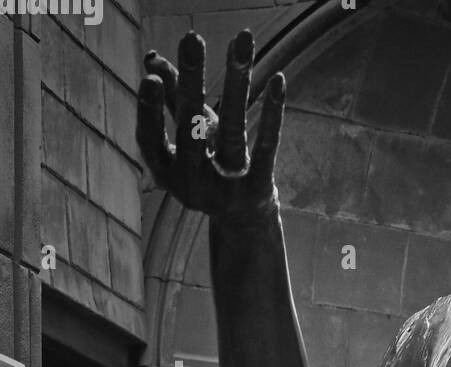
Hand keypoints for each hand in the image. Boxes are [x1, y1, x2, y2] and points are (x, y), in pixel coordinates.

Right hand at [136, 30, 283, 222]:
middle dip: (191, 81)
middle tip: (192, 38)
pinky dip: (273, 114)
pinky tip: (278, 80)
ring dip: (237, 81)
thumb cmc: (208, 167)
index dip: (149, 111)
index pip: (151, 140)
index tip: (149, 77)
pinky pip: (268, 146)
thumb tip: (154, 58)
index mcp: (167, 172)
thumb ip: (171, 99)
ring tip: (241, 41)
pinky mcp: (259, 187)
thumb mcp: (188, 138)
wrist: (242, 221)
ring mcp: (228, 187)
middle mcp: (194, 183)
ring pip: (233, 128)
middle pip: (191, 128)